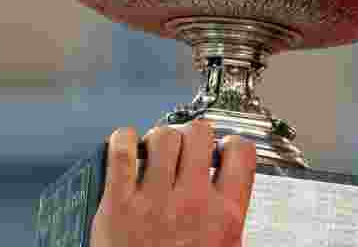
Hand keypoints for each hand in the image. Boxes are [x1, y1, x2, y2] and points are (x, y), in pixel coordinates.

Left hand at [89, 120, 256, 246]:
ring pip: (163, 137)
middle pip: (200, 135)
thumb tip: (233, 199)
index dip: (231, 144)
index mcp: (224, 215)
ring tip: (155, 149)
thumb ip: (229, 222)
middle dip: (193, 135)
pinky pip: (120, 153)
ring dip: (159, 138)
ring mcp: (153, 201)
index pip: (240, 153)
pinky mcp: (117, 205)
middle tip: (186, 146)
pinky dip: (121, 140)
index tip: (223, 148)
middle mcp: (193, 201)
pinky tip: (124, 143)